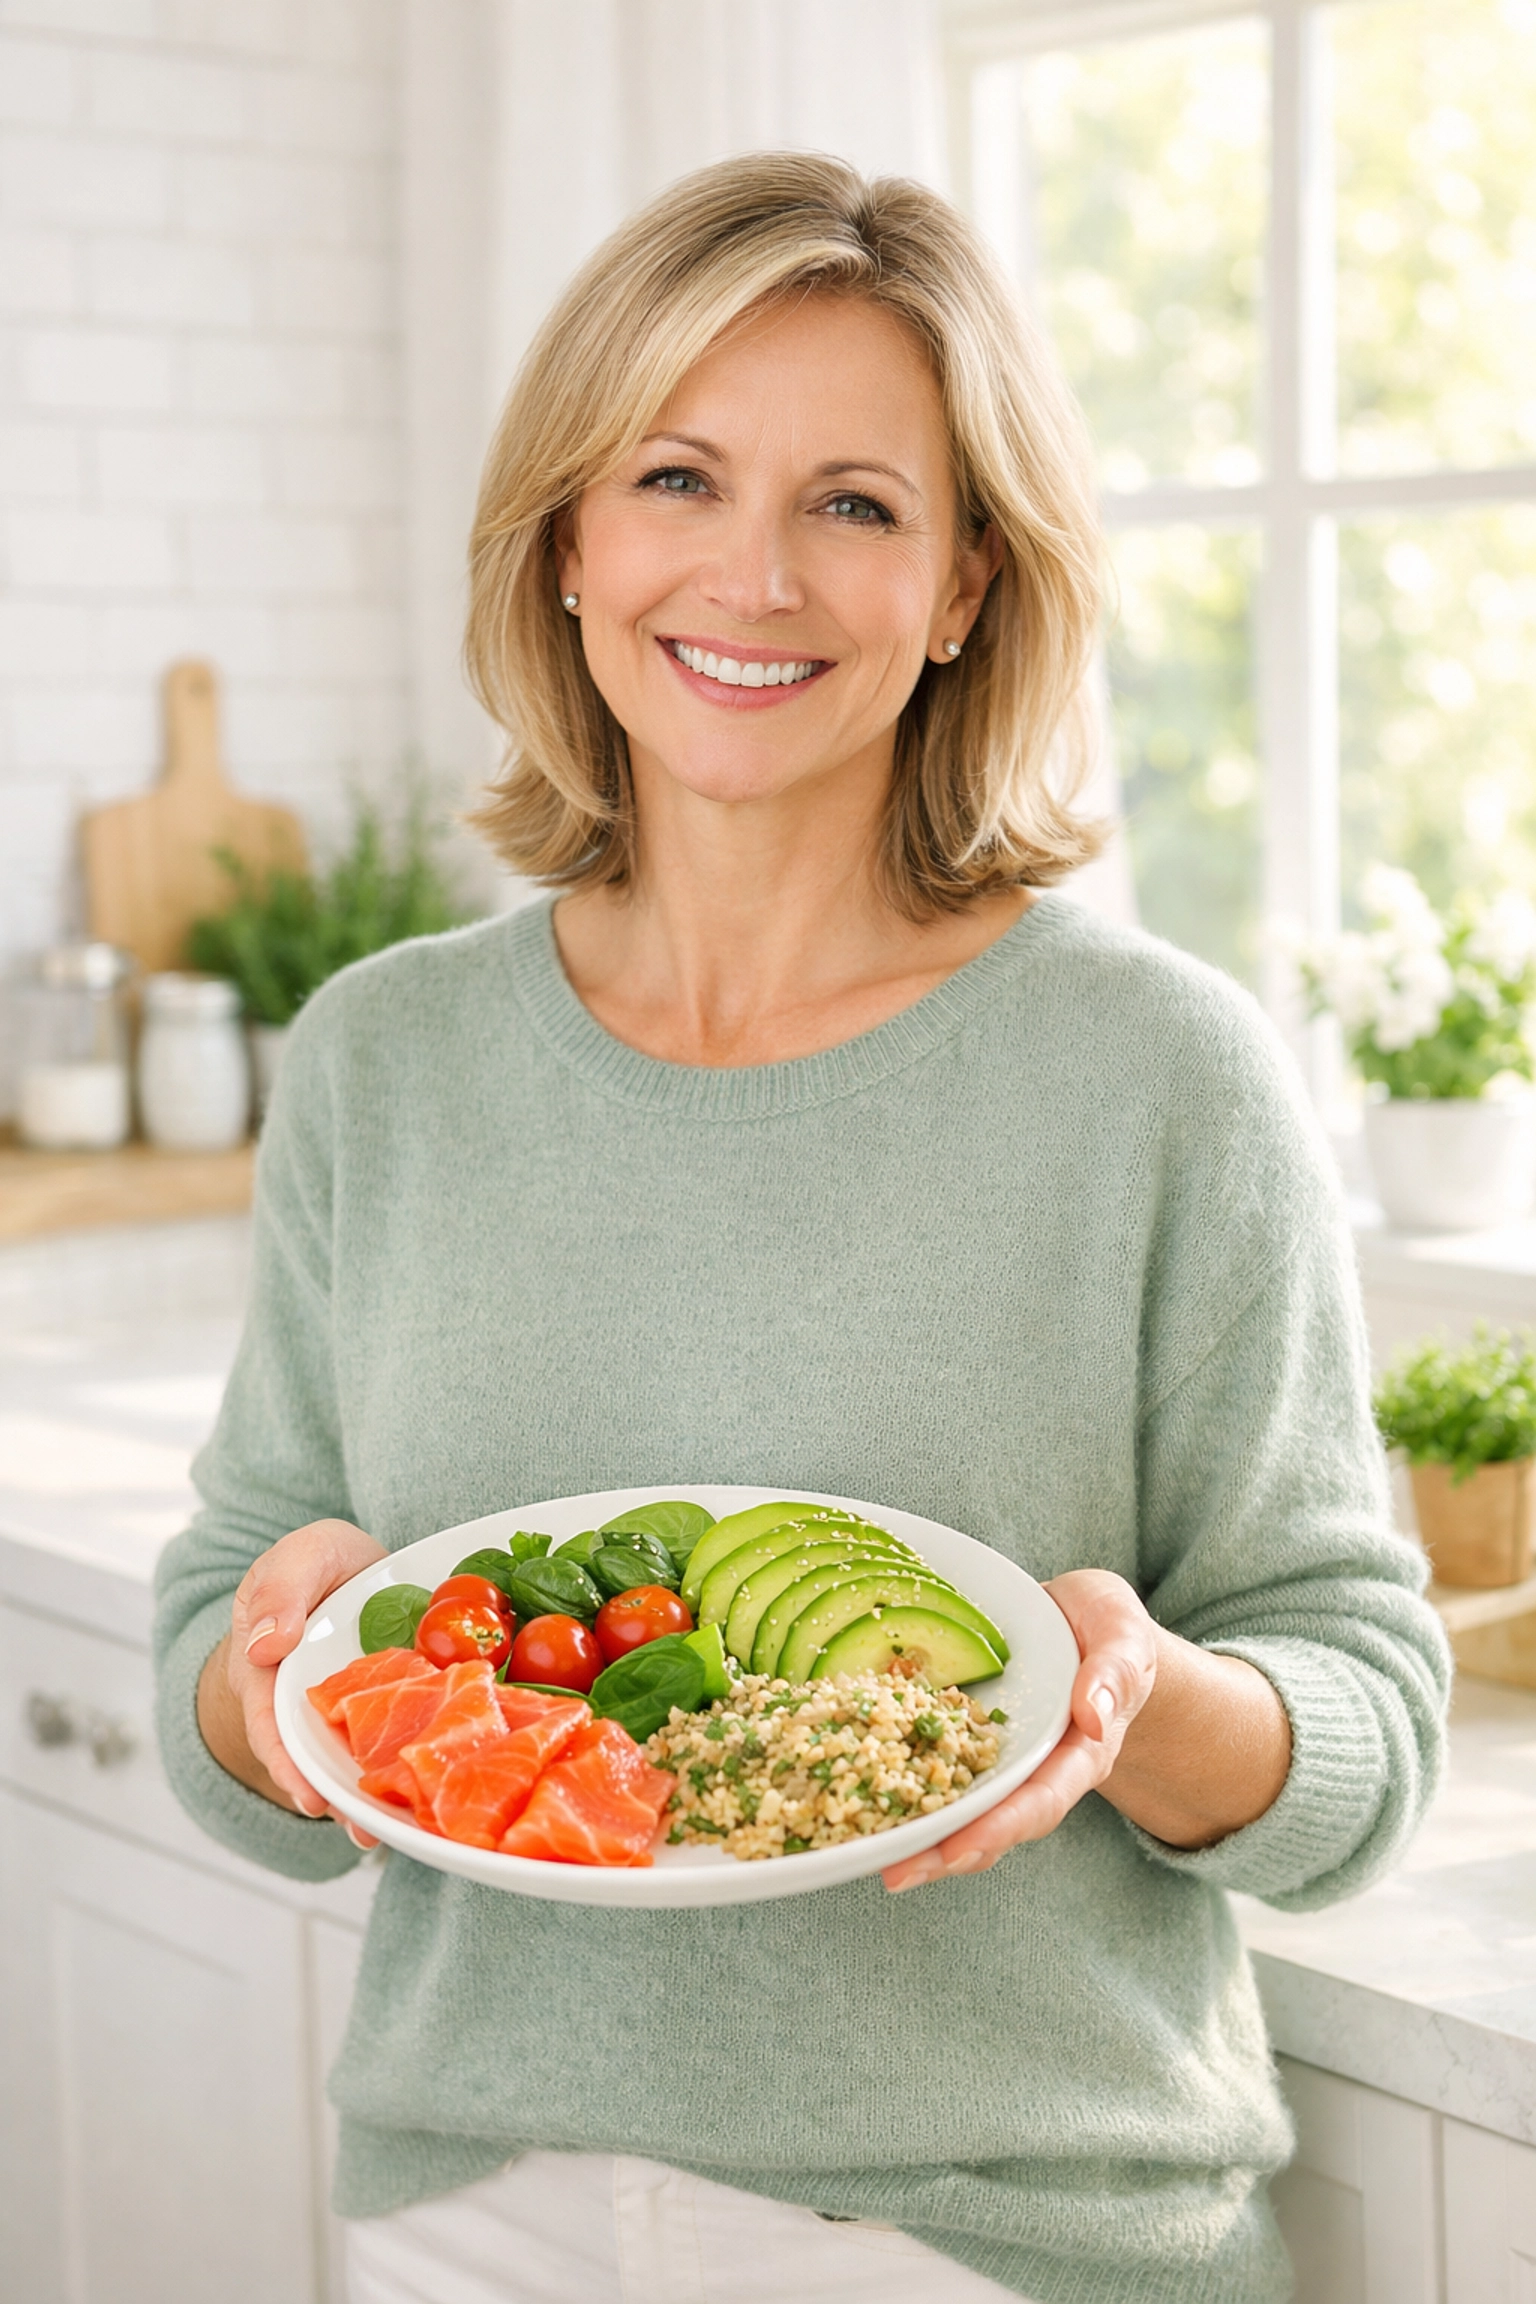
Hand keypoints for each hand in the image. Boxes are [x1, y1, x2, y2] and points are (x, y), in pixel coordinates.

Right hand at [198, 1517, 387, 1845]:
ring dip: (378, 1797)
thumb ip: (279, 1592)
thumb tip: (265, 1647)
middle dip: (339, 1801)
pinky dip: (417, 1763)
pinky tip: (443, 1787)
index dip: (288, 1767)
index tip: (310, 1799)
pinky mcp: (394, 1712)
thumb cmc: (317, 1564)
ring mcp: (353, 1715)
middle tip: (365, 1835)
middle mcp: (309, 1709)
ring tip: (405, 1830)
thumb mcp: (298, 1559)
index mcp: (271, 1676)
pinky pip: (403, 1740)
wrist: (358, 1566)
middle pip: (317, 1761)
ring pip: (360, 1761)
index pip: (271, 1728)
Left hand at [882, 1569, 1155, 1891]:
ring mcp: (998, 1759)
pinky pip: (933, 1766)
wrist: (1080, 1620)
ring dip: (918, 1836)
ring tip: (870, 1855)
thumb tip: (1094, 1716)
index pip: (1041, 1801)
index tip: (958, 1849)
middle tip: (896, 1873)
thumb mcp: (1123, 1635)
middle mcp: (1035, 1770)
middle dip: (944, 1852)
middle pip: (992, 1824)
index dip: (1000, 1828)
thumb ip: (1115, 1672)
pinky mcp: (965, 1738)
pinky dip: (899, 1784)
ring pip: (959, 1808)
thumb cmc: (1106, 1627)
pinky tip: (860, 1794)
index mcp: (1079, 1754)